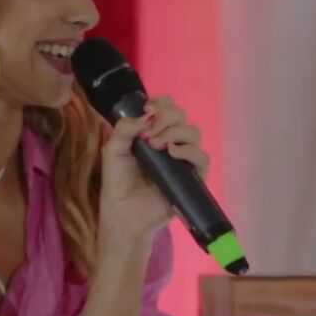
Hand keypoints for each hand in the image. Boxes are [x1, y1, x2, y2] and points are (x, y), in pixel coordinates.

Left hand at [96, 96, 209, 259]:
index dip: (161, 103)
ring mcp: (183, 158)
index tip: (148, 109)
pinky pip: (202, 157)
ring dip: (175, 132)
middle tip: (149, 133)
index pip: (166, 107)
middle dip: (166, 117)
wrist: (124, 213)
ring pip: (193, 132)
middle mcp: (170, 141)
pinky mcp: (193, 176)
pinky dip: (189, 150)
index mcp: (152, 132)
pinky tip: (172, 153)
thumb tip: (146, 115)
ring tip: (157, 145)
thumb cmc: (117, 182)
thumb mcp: (113, 150)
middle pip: (181, 115)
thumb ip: (125, 128)